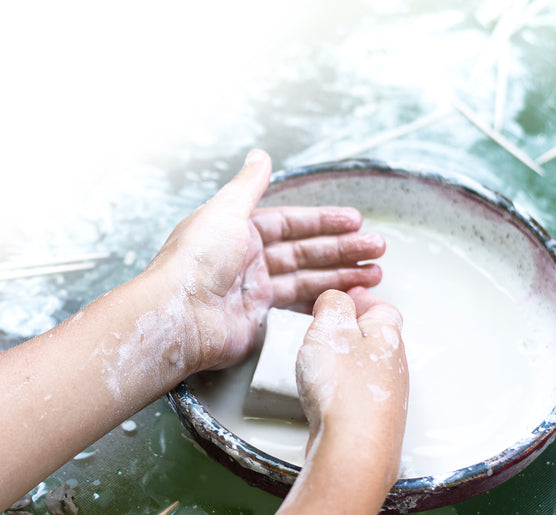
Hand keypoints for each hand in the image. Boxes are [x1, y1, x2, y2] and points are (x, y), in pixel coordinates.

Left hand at [145, 150, 384, 372]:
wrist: (179, 316)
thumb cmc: (193, 262)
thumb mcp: (225, 211)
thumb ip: (248, 184)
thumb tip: (260, 155)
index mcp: (237, 231)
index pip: (289, 223)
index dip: (323, 221)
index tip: (355, 221)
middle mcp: (244, 259)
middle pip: (303, 251)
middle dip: (341, 249)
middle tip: (376, 248)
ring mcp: (251, 290)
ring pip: (305, 279)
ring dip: (340, 275)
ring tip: (374, 274)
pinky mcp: (256, 319)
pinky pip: (296, 307)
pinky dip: (322, 301)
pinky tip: (345, 298)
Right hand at [295, 287, 407, 488]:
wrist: (354, 449)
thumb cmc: (344, 390)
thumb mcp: (329, 329)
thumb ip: (333, 305)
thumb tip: (336, 299)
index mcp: (387, 337)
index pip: (383, 308)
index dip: (363, 300)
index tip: (347, 297)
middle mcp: (393, 366)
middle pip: (376, 339)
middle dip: (352, 331)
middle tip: (328, 328)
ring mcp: (386, 397)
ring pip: (367, 368)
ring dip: (347, 361)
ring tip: (321, 361)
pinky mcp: (372, 421)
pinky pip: (357, 394)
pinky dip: (343, 388)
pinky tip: (325, 395)